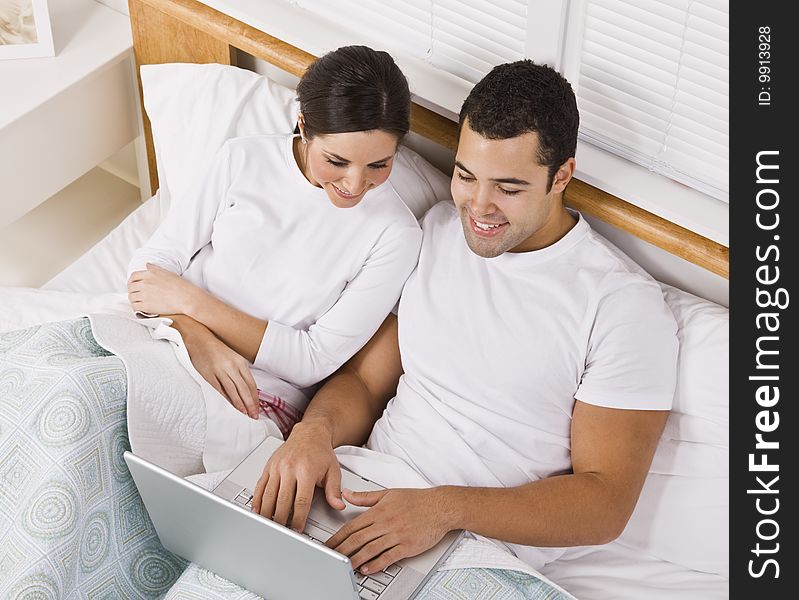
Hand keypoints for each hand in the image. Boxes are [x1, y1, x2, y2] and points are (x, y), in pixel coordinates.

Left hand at [127, 263, 202, 315]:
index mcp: (150, 273)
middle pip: (130, 287)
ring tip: (138, 301)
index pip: (133, 276)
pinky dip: (136, 308)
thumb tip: (147, 265)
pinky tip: (140, 308)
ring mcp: (145, 294)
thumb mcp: (167, 272)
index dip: (132, 281)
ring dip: (134, 299)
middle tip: (136, 294)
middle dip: (132, 291)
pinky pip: (134, 307)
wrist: (186, 298)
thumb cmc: (181, 286)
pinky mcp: (146, 306)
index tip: (133, 285)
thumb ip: (154, 268)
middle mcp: (145, 283)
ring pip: (131, 297)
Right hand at [176, 316, 259, 418]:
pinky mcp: (208, 375)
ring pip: (234, 391)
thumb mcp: (232, 358)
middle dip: (250, 404)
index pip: (251, 384)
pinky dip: (227, 399)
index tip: (258, 408)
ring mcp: (220, 370)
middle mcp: (232, 366)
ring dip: (240, 404)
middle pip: (245, 389)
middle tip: (254, 416)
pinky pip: (220, 390)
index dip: (256, 398)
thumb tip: (248, 390)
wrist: (198, 338)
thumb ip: (240, 372)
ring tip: (245, 414)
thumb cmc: (216, 349)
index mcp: (240, 362)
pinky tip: (231, 406)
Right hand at [251, 422, 345, 530]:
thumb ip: (334, 490)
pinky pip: (260, 486)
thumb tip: (338, 506)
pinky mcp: (269, 466)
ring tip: (269, 526)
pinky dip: (257, 500)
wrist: (309, 433)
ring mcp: (277, 467)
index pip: (302, 500)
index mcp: (307, 470)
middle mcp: (290, 467)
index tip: (298, 530)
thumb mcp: (333, 470)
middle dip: (282, 519)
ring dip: (267, 513)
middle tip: (282, 532)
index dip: (299, 518)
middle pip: (283, 500)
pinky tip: (257, 511)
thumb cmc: (321, 452)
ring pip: (268, 495)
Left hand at [326, 488, 454, 573]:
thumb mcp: (388, 493)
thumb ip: (365, 497)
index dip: (338, 537)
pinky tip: (368, 569)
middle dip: (342, 551)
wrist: (440, 506)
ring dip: (356, 560)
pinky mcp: (407, 546)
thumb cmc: (417, 500)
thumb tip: (347, 495)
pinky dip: (376, 564)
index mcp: (379, 511)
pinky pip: (389, 557)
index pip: (352, 526)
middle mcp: (386, 523)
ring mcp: (396, 535)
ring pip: (371, 549)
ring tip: (345, 567)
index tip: (328, 545)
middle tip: (331, 559)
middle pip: (358, 539)